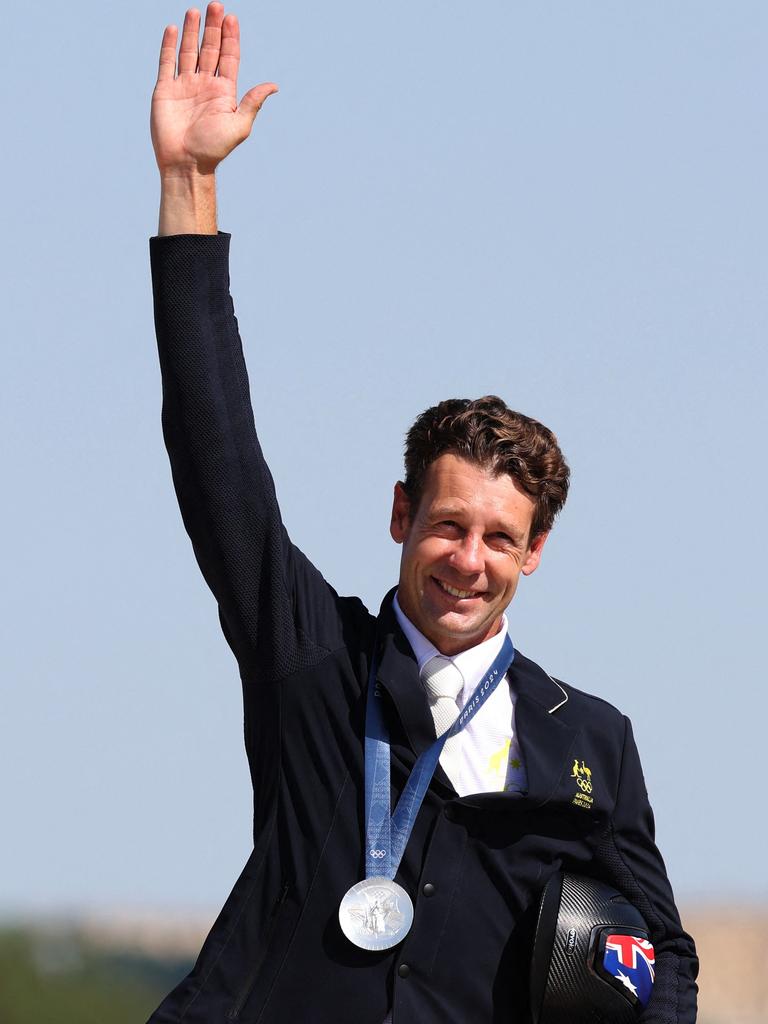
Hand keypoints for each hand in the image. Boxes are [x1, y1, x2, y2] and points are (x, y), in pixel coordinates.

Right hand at [151, 3, 276, 176]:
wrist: (186, 163)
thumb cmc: (214, 148)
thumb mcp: (239, 125)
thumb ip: (253, 102)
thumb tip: (274, 85)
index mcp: (223, 92)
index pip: (228, 58)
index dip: (230, 38)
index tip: (232, 18)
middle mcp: (204, 85)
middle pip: (209, 49)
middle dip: (213, 27)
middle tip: (216, 5)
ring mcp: (184, 86)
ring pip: (188, 51)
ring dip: (191, 31)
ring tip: (194, 11)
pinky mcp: (165, 90)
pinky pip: (166, 63)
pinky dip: (168, 46)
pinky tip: (172, 29)